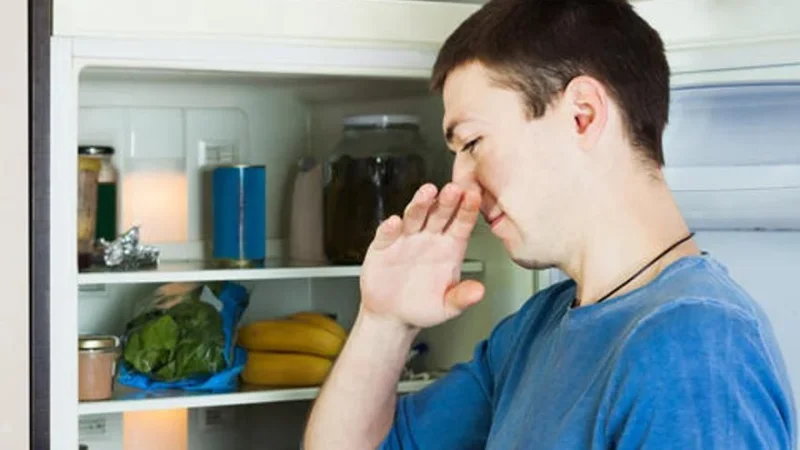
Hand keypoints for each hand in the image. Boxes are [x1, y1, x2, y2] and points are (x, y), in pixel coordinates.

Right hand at [359, 183, 485, 329]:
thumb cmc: (423, 307)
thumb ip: (462, 298)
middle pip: (439, 214)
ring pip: (414, 217)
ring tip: (427, 193)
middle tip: (453, 188)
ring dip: (420, 204)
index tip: (474, 197)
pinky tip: (394, 223)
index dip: (467, 210)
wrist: (392, 316)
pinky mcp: (383, 246)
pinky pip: (387, 235)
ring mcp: (406, 239)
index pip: (461, 224)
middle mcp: (429, 238)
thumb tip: (479, 292)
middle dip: (446, 201)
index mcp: (450, 247)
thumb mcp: (446, 307)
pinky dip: (389, 228)